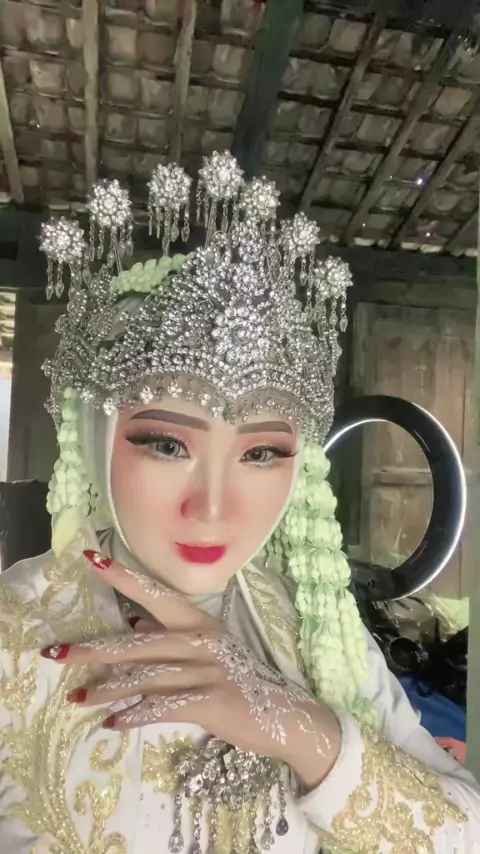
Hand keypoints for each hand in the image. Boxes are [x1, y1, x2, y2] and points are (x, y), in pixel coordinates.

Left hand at [41, 551, 340, 787]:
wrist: (283, 715)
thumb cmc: (241, 681)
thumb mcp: (209, 651)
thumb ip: (172, 637)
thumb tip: (133, 628)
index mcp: (199, 622)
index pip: (155, 594)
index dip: (122, 578)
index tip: (90, 559)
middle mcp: (201, 640)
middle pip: (136, 643)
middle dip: (93, 648)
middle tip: (56, 652)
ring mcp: (206, 670)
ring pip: (144, 677)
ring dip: (107, 690)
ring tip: (78, 698)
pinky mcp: (210, 702)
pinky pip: (162, 707)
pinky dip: (134, 717)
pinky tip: (112, 724)